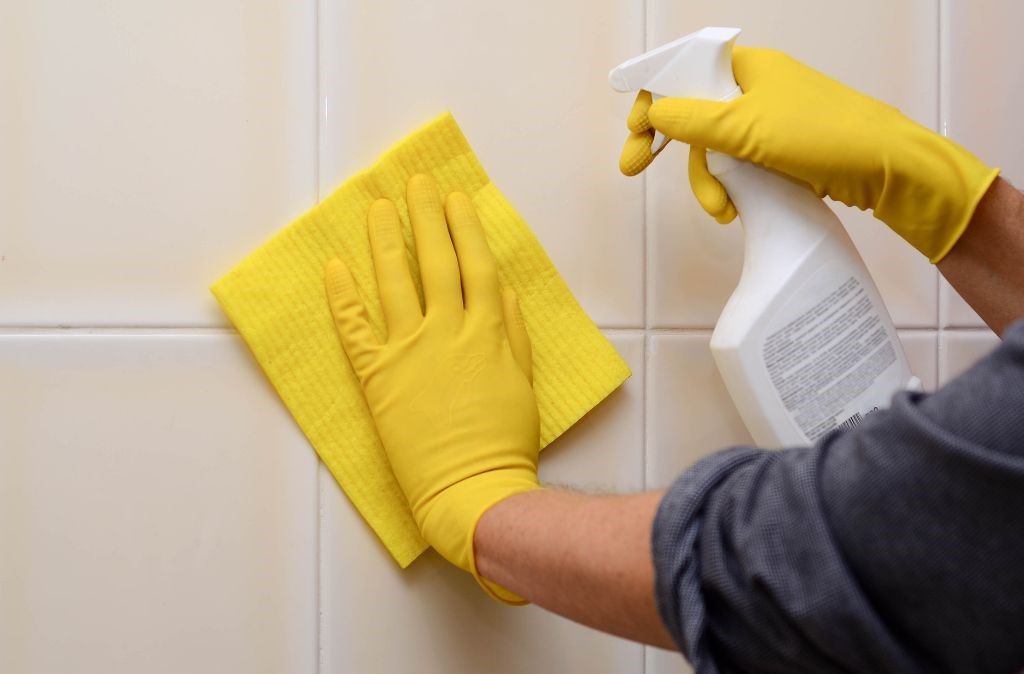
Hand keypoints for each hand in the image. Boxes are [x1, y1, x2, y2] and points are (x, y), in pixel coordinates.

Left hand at [324, 174, 539, 602]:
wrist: (472, 488)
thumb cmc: (505, 442)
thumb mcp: (523, 382)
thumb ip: (513, 333)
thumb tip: (503, 289)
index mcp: (487, 333)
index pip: (475, 266)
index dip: (465, 229)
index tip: (455, 200)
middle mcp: (447, 332)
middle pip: (436, 262)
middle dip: (427, 217)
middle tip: (416, 184)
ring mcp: (410, 352)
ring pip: (395, 283)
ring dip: (386, 241)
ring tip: (379, 208)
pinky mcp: (378, 378)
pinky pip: (355, 330)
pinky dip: (343, 297)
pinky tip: (335, 267)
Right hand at [620, 46, 999, 262]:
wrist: (886, 168)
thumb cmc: (821, 135)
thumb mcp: (746, 128)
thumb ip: (692, 121)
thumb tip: (654, 113)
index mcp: (747, 68)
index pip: (684, 72)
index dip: (653, 99)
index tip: (633, 131)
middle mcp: (755, 90)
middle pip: (692, 116)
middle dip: (670, 149)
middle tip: (631, 169)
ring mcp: (768, 123)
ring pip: (714, 150)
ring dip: (708, 181)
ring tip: (720, 209)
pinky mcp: (780, 154)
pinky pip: (738, 168)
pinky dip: (730, 189)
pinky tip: (734, 211)